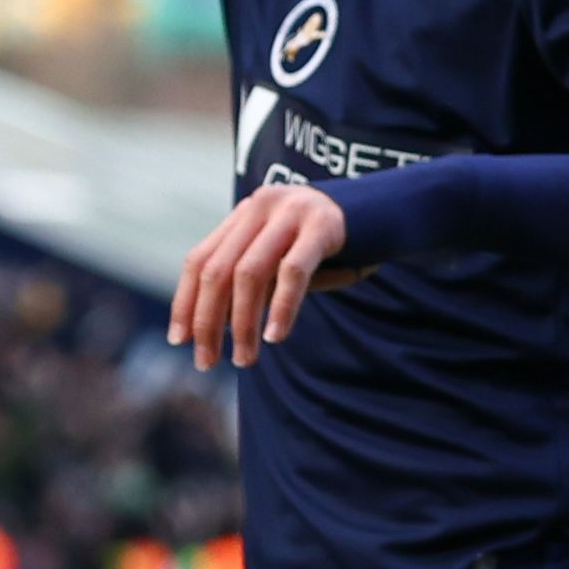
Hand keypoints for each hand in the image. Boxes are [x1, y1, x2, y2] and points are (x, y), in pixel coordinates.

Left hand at [171, 181, 356, 367]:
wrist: (389, 211)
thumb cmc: (328, 248)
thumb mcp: (281, 261)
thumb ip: (251, 284)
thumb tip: (213, 329)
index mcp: (244, 214)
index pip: (199, 260)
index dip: (186, 302)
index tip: (180, 340)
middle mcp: (261, 207)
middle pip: (218, 270)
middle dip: (208, 321)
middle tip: (207, 361)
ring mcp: (292, 212)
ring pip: (250, 274)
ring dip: (243, 324)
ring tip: (245, 359)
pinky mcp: (324, 225)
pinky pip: (292, 272)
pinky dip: (281, 308)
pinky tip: (275, 336)